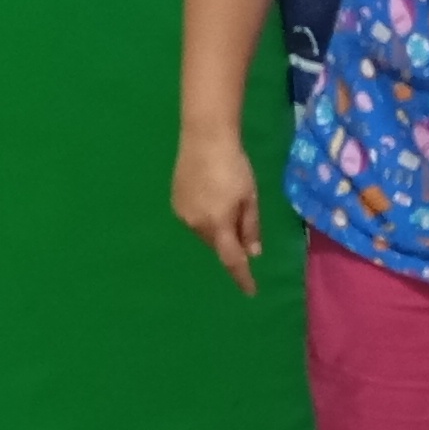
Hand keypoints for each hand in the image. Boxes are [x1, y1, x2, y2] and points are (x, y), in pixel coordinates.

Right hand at [173, 127, 262, 294]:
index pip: (232, 259)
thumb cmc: (233, 165)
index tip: (250, 292)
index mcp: (219, 224)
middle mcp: (197, 224)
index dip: (242, 277)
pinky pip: (194, 220)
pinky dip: (205, 218)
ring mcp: (183, 214)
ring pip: (205, 234)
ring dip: (217, 229)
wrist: (204, 137)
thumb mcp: (250, 197)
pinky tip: (210, 198)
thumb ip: (250, 227)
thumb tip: (252, 254)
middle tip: (241, 222)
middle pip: (218, 245)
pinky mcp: (175, 203)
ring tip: (225, 203)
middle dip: (230, 243)